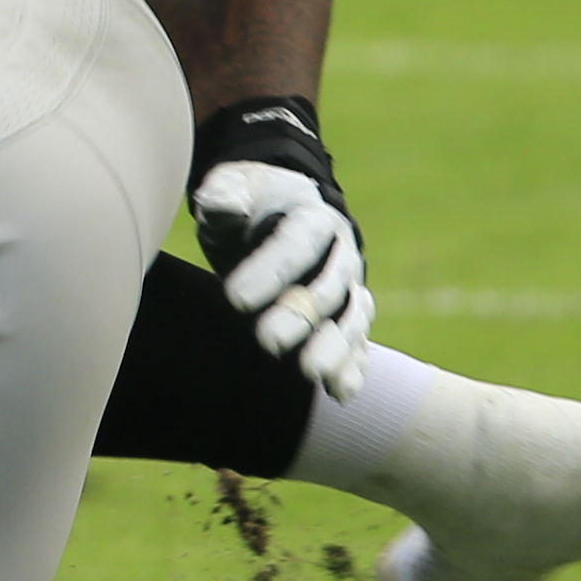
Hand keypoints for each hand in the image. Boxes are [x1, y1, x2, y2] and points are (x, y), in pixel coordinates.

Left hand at [189, 97, 371, 400]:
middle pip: (327, 287)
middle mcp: (341, 254)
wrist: (282, 214)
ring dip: (334, 348)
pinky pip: (358, 343)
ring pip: (351, 319)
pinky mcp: (349, 318)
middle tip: (267, 341)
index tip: (234, 298)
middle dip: (298, 315)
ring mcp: (349, 288)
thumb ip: (226, 196)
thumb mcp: (234, 188)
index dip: (270, 270)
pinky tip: (340, 392)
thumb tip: (222, 204)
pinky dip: (352, 367)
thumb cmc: (249, 203)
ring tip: (310, 373)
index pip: (296, 243)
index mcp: (313, 216)